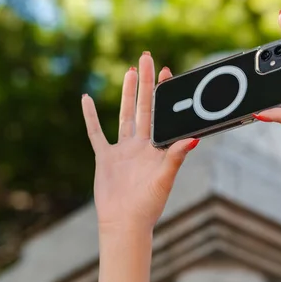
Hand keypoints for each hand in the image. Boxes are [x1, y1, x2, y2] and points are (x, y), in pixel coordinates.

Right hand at [81, 52, 198, 231]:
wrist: (125, 223)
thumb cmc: (149, 204)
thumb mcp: (165, 178)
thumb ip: (176, 157)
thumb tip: (194, 139)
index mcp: (158, 147)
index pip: (162, 113)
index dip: (163, 93)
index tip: (166, 71)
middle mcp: (142, 145)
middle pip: (144, 107)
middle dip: (145, 83)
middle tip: (146, 58)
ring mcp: (123, 150)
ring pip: (125, 115)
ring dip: (126, 93)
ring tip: (129, 71)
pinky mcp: (105, 158)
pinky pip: (96, 133)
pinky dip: (90, 117)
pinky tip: (86, 99)